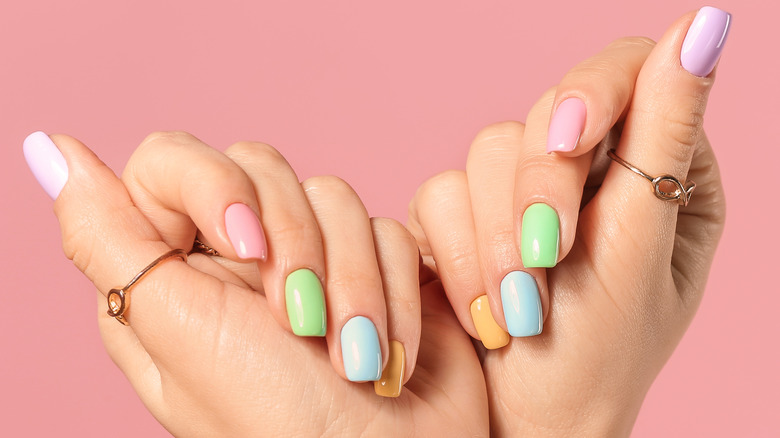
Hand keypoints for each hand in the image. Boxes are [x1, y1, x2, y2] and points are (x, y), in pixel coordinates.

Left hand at [24, 131, 487, 435]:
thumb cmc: (279, 425)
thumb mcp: (179, 334)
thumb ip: (108, 239)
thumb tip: (51, 152)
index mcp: (172, 273)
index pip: (170, 162)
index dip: (214, 184)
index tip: (246, 244)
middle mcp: (238, 259)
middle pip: (263, 168)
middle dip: (298, 245)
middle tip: (301, 323)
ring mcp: (311, 258)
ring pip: (334, 196)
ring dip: (354, 282)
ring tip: (352, 357)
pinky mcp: (374, 264)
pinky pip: (388, 227)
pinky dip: (394, 292)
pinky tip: (388, 351)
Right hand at [408, 8, 728, 435]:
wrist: (524, 428)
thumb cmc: (598, 357)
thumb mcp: (639, 247)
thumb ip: (663, 134)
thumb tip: (705, 23)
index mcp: (658, 171)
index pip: (627, 77)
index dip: (592, 92)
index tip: (570, 137)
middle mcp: (589, 174)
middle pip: (546, 113)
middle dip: (536, 192)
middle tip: (544, 263)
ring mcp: (523, 195)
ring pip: (486, 151)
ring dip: (496, 234)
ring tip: (515, 309)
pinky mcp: (466, 219)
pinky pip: (440, 192)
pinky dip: (459, 251)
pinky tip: (483, 305)